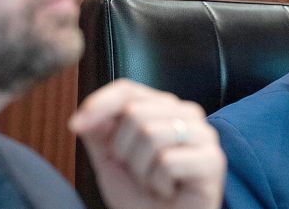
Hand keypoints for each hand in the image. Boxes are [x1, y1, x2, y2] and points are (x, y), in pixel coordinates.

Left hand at [69, 79, 224, 208]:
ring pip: (151, 135)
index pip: (127, 89)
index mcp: (162, 107)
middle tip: (138, 173)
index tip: (75, 125)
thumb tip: (86, 112)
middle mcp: (186, 113)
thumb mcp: (110, 161)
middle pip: (135, 113)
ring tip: (153, 182)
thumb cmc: (141, 198)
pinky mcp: (213, 160)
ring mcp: (204, 135)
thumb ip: (99, 132)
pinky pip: (167, 162)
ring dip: (141, 171)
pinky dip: (158, 184)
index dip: (99, 104)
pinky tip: (169, 191)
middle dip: (124, 151)